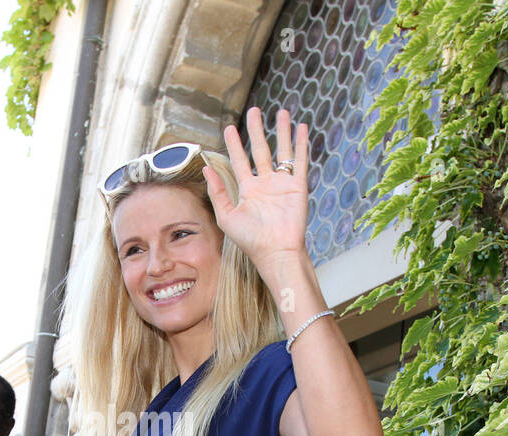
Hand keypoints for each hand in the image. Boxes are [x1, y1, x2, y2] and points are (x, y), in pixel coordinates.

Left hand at [204, 106, 309, 271]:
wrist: (276, 252)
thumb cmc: (251, 240)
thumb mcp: (226, 216)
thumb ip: (217, 192)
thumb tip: (206, 169)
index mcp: (248, 191)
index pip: (240, 161)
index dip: (234, 144)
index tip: (229, 128)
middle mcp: (266, 184)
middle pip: (260, 150)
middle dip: (257, 130)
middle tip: (254, 110)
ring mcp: (283, 184)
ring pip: (282, 151)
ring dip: (282, 131)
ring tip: (282, 111)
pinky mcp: (298, 186)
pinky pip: (300, 161)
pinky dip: (301, 144)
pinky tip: (301, 128)